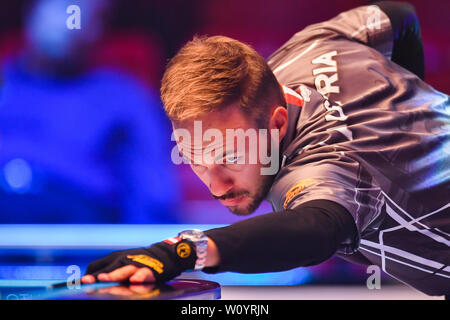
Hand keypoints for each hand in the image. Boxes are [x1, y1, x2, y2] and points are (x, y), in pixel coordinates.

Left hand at [81, 239, 195, 283]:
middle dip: (98, 277)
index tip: (80, 283)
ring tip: (105, 279)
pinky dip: (139, 276)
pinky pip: (144, 273)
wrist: (166, 254)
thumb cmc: (140, 260)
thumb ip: (107, 269)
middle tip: (87, 284)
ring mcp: (137, 264)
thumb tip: (87, 278)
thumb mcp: (122, 261)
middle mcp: (124, 260)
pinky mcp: (150, 269)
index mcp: (115, 258)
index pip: (97, 266)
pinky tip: (135, 280)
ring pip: (124, 271)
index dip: (88, 276)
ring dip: (114, 275)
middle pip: (108, 269)